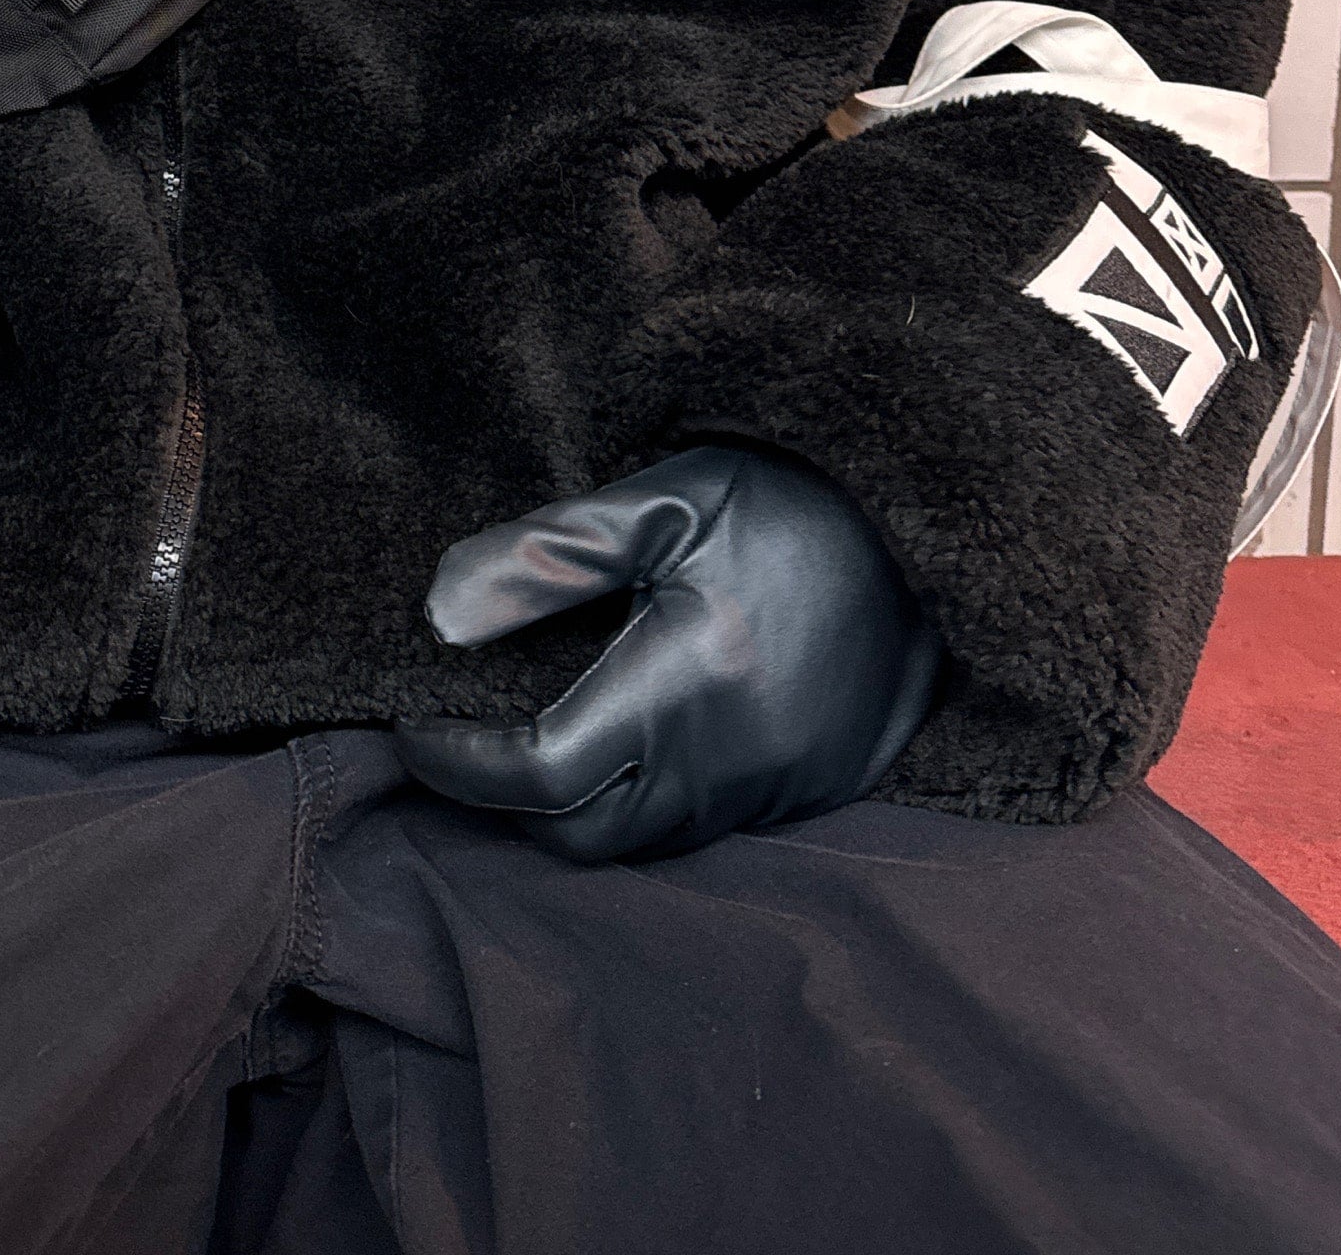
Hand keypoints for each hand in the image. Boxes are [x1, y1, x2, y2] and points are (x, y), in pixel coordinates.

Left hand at [394, 445, 941, 861]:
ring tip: (528, 731)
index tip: (411, 719)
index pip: (539, 773)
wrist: (929, 521)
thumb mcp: (661, 501)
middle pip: (580, 833)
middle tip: (460, 728)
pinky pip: (698, 827)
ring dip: (574, 803)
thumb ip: (544, 558)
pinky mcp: (808, 789)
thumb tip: (439, 616)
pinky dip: (640, 798)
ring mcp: (776, 787)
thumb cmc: (789, 498)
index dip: (459, 759)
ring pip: (640, 842)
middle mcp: (731, 761)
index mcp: (687, 685)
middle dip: (506, 796)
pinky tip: (618, 734)